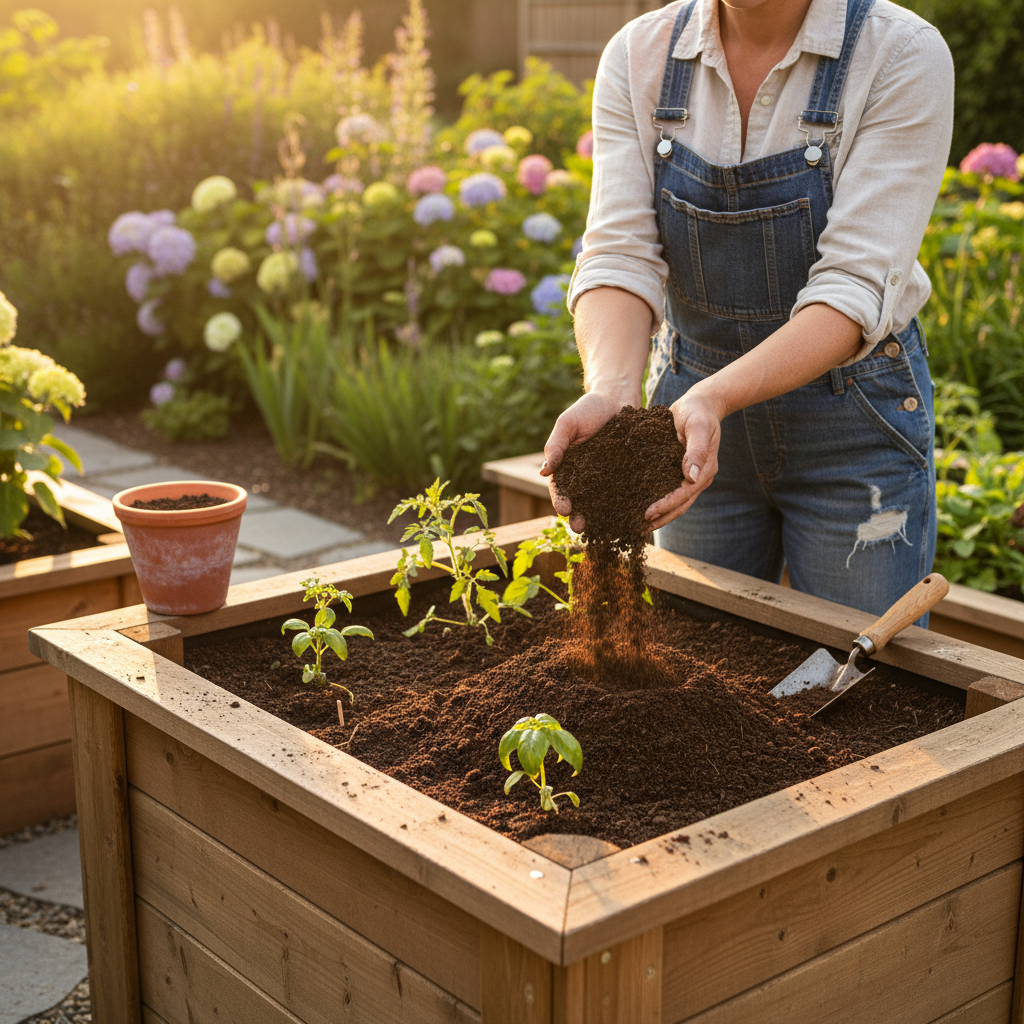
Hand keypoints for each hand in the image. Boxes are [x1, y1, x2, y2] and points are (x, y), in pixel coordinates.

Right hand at [539, 389, 636, 531]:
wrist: (618, 397)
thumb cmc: (588, 409)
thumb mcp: (567, 424)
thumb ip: (555, 445)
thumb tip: (544, 471)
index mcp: (568, 468)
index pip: (561, 489)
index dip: (561, 500)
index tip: (565, 509)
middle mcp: (587, 478)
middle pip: (581, 502)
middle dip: (579, 517)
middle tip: (580, 527)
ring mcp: (608, 478)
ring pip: (603, 503)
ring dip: (601, 518)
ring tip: (603, 529)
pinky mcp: (628, 475)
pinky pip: (627, 493)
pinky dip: (626, 506)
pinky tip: (629, 517)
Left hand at [645, 384, 722, 530]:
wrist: (701, 403)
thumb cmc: (698, 411)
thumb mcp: (698, 426)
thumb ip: (697, 449)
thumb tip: (693, 477)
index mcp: (705, 470)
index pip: (684, 494)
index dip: (666, 505)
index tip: (647, 513)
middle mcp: (698, 477)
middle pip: (680, 505)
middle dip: (661, 517)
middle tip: (639, 529)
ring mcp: (689, 475)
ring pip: (675, 501)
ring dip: (659, 514)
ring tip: (637, 524)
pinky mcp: (678, 470)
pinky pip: (667, 489)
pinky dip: (656, 498)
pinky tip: (638, 503)